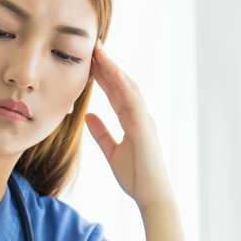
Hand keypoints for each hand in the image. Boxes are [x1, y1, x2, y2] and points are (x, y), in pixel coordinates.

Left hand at [85, 44, 174, 209]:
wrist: (152, 195)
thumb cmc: (136, 177)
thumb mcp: (112, 152)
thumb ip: (102, 133)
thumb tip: (88, 116)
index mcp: (132, 121)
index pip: (115, 93)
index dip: (103, 76)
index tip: (90, 61)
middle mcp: (140, 116)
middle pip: (122, 84)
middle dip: (108, 65)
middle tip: (93, 45)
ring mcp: (144, 119)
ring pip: (127, 86)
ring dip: (113, 67)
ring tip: (99, 50)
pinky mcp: (144, 126)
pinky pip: (132, 99)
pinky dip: (121, 83)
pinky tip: (110, 69)